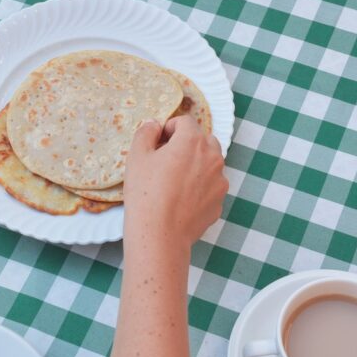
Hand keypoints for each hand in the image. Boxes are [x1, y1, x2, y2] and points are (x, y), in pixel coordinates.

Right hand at [123, 116, 228, 250]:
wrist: (160, 235)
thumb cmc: (146, 193)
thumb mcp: (137, 157)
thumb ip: (146, 133)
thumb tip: (154, 125)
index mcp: (193, 141)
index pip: (184, 122)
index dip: (168, 128)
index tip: (157, 142)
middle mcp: (212, 157)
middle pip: (202, 140)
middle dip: (186, 144)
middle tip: (165, 160)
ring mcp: (219, 181)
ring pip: (209, 164)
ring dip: (194, 165)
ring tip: (173, 181)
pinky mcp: (219, 201)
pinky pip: (210, 186)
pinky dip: (198, 187)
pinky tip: (180, 200)